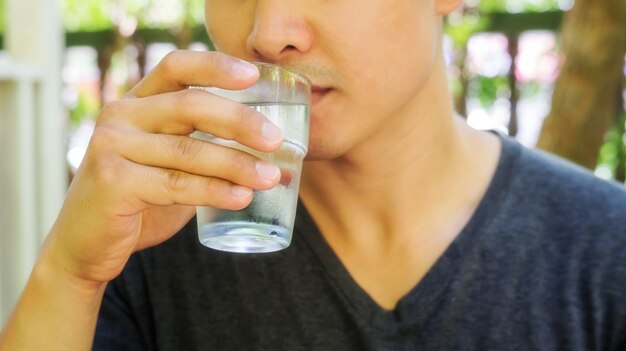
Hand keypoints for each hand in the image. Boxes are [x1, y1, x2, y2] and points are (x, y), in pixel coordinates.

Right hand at [44, 51, 282, 287]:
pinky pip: (176, 184)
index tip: (253, 75)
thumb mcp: (171, 166)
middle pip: (190, 106)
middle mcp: (120, 116)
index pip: (176, 68)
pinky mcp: (113, 181)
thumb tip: (274, 163)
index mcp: (136, 103)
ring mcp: (112, 147)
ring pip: (188, 151)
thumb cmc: (138, 200)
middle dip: (240, 121)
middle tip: (276, 139)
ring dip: (237, 164)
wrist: (87, 245)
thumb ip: (207, 154)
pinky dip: (215, 191)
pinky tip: (242, 197)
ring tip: (270, 178)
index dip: (215, 66)